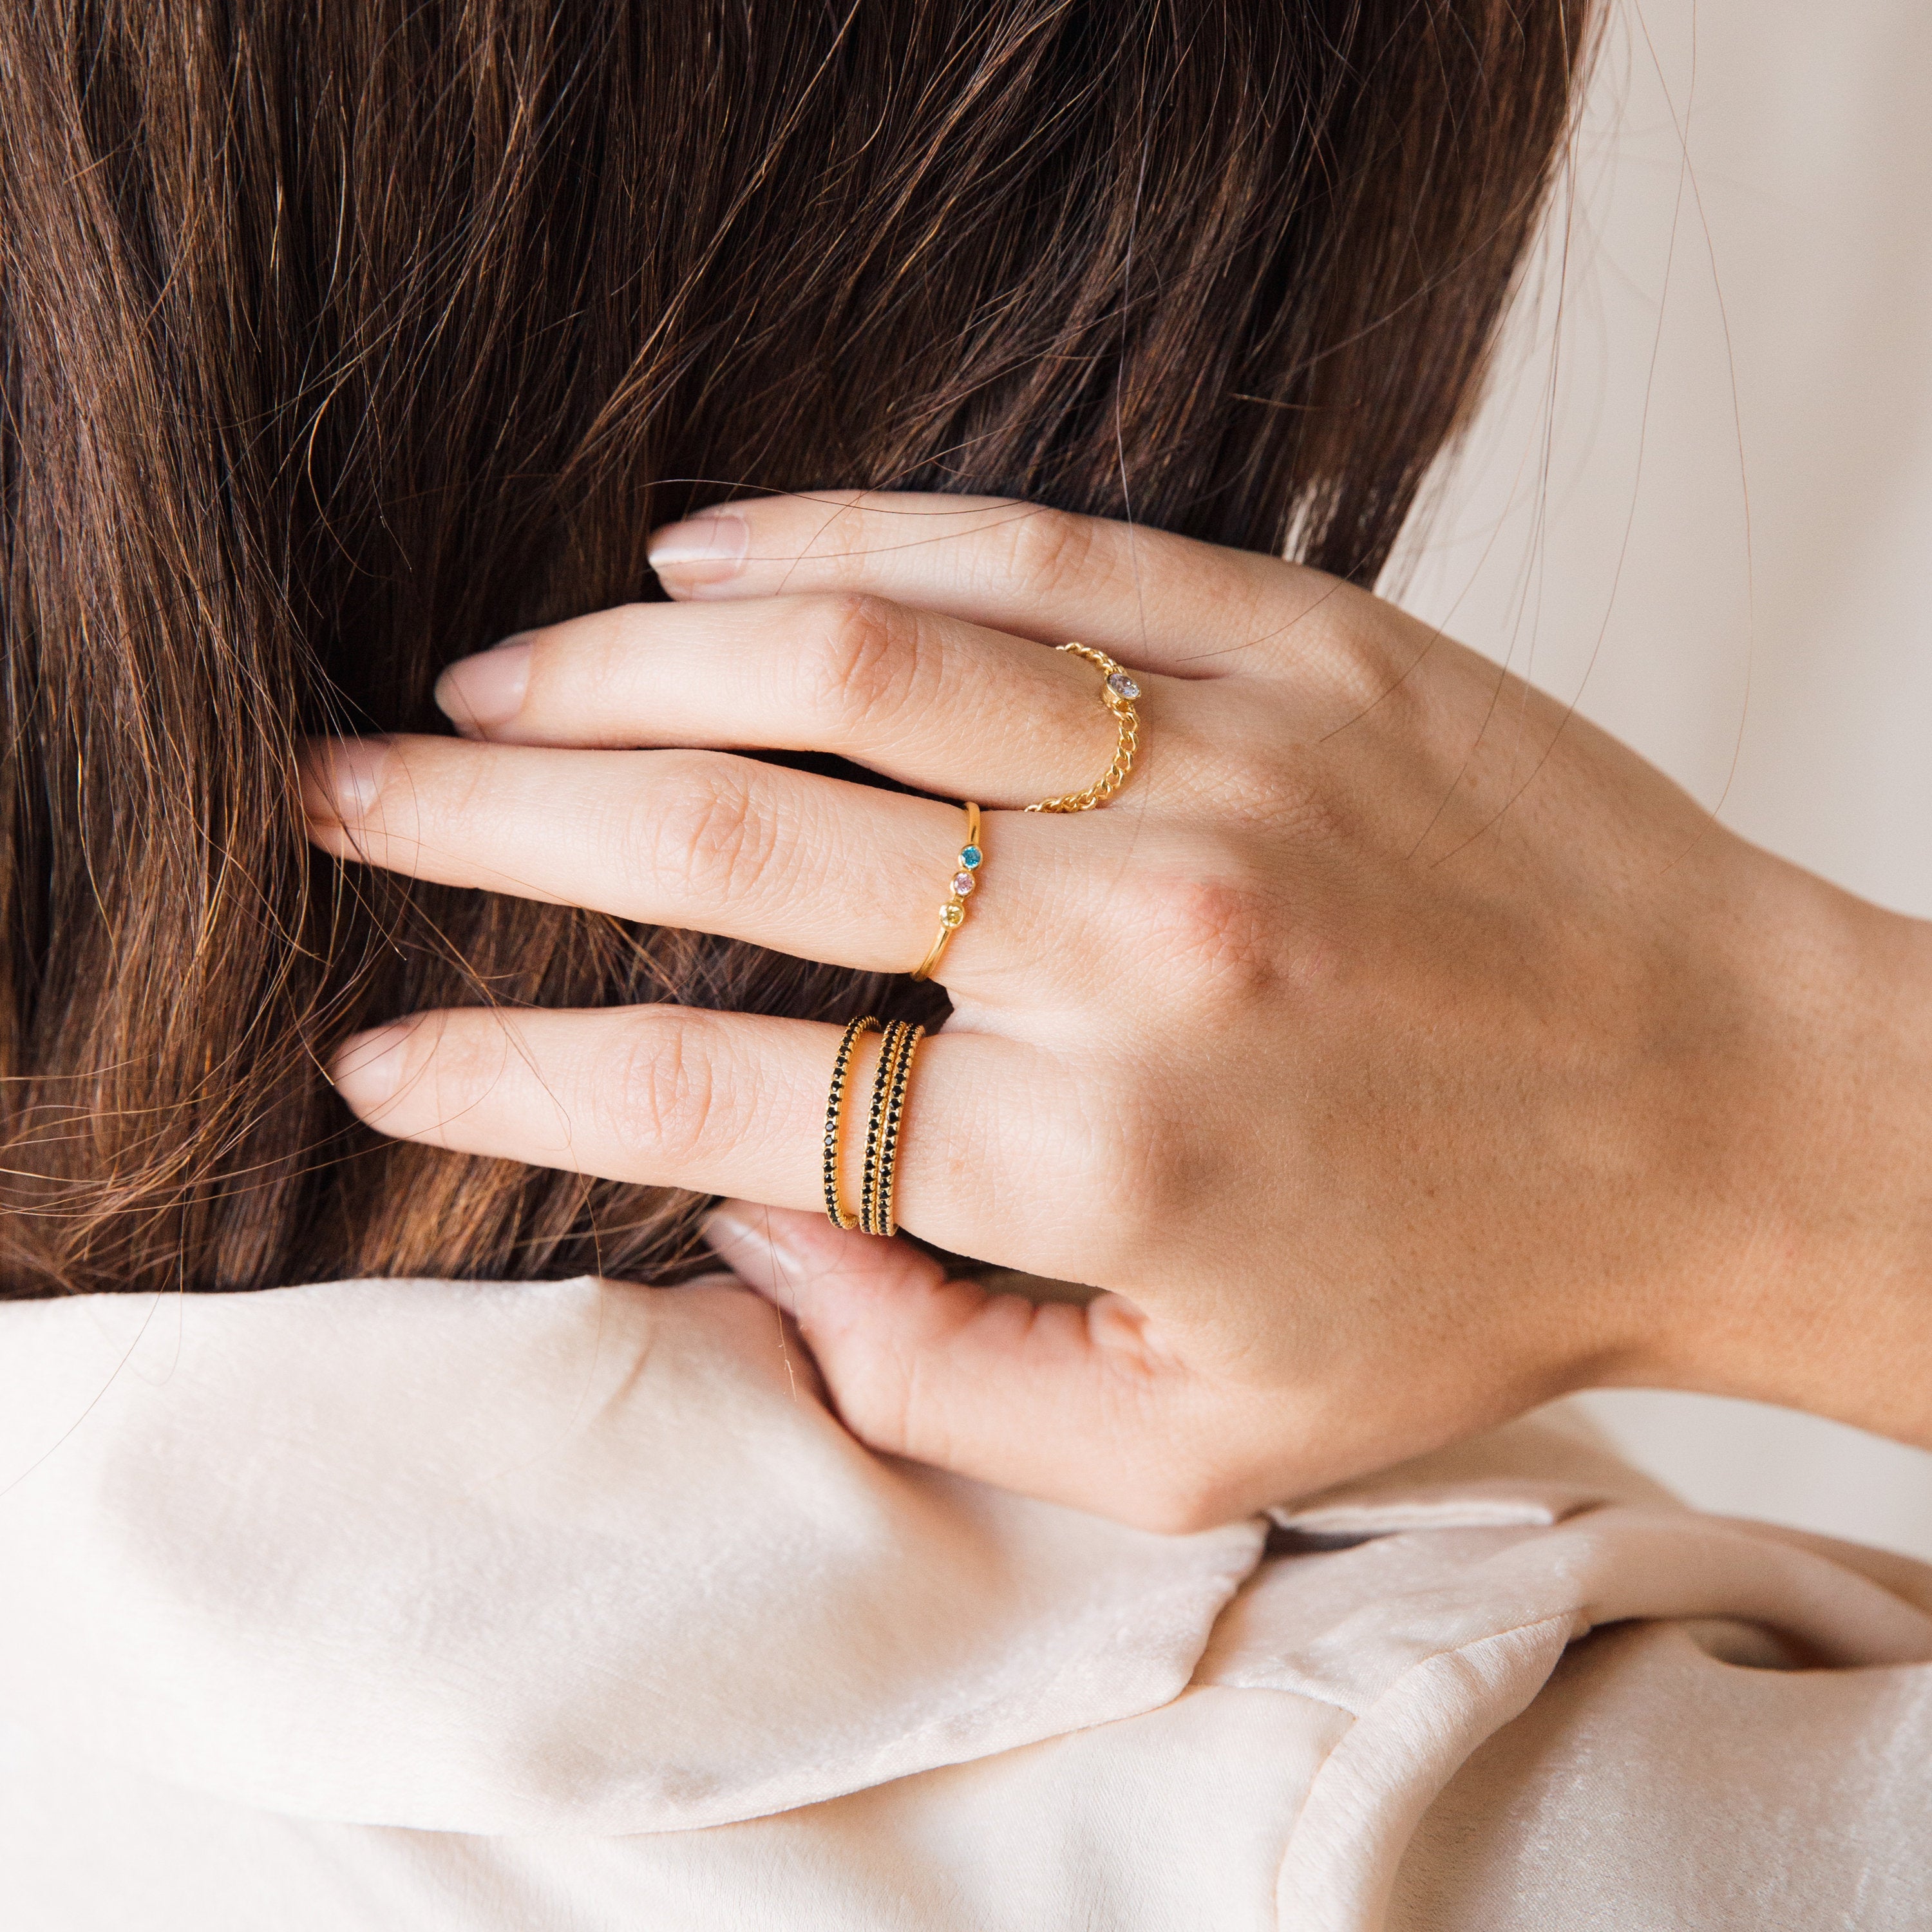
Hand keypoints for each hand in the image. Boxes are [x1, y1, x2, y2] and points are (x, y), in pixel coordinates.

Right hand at [304, 493, 1931, 1528]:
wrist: (1738, 1111)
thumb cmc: (1466, 1290)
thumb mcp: (1189, 1435)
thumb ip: (926, 1371)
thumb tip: (743, 1226)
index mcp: (1096, 1151)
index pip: (720, 1088)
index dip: (513, 1063)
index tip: (381, 1042)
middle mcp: (1137, 941)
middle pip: (730, 840)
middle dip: (488, 818)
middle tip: (343, 791)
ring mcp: (1220, 761)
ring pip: (847, 664)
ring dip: (620, 664)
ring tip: (486, 684)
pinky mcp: (1303, 638)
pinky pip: (1026, 551)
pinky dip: (840, 540)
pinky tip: (703, 560)